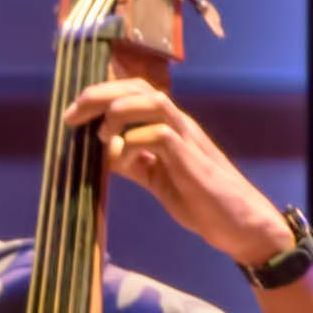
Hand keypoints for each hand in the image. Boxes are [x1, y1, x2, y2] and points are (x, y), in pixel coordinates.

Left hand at [61, 75, 286, 268]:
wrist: (241, 225)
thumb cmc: (203, 202)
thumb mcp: (159, 179)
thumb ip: (136, 163)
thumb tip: (106, 155)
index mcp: (169, 125)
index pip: (133, 91)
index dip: (101, 95)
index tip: (74, 115)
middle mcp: (178, 123)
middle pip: (136, 87)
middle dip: (98, 95)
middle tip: (72, 117)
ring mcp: (186, 137)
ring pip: (149, 100)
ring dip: (117, 113)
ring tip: (101, 138)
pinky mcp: (191, 158)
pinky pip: (157, 134)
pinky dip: (131, 145)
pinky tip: (121, 163)